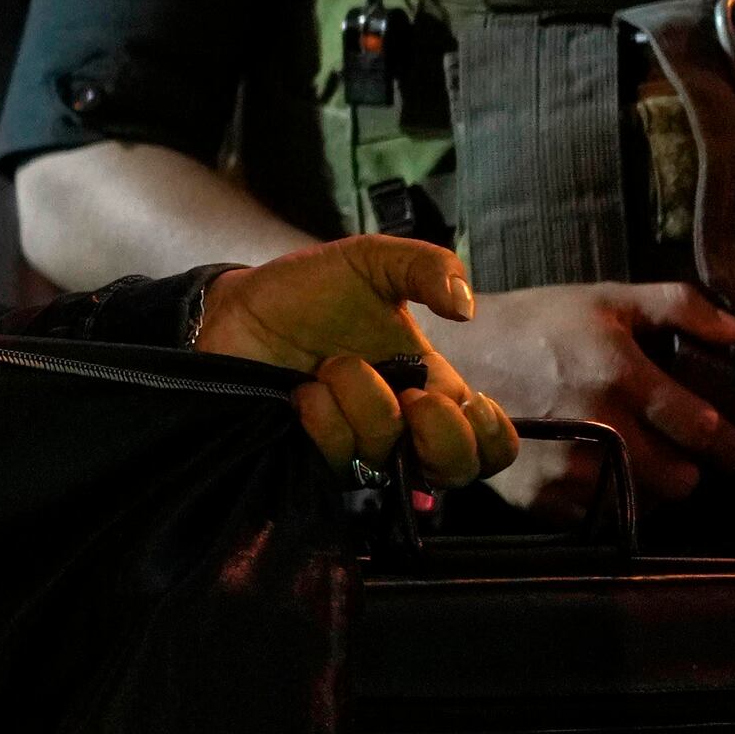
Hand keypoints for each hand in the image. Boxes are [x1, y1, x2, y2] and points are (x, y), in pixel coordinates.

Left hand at [194, 235, 522, 486]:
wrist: (240, 306)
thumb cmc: (311, 289)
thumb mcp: (373, 261)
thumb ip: (426, 267)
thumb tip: (466, 307)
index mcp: (430, 387)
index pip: (488, 445)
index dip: (494, 439)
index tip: (472, 403)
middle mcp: (400, 427)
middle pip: (453, 472)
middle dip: (443, 437)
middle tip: (415, 397)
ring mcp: (356, 448)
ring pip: (387, 457)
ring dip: (363, 402)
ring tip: (331, 365)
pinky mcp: (312, 459)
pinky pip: (337, 459)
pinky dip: (324, 418)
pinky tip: (303, 392)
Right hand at [423, 278, 734, 503]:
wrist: (449, 359)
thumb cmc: (535, 324)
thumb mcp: (608, 298)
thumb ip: (681, 306)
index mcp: (618, 372)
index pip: (699, 426)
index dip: (727, 444)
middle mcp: (596, 425)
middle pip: (677, 479)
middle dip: (688, 470)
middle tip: (679, 456)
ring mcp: (565, 467)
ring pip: (641, 504)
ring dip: (650, 490)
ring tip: (640, 467)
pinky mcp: (539, 496)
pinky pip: (597, 517)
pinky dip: (607, 502)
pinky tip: (599, 475)